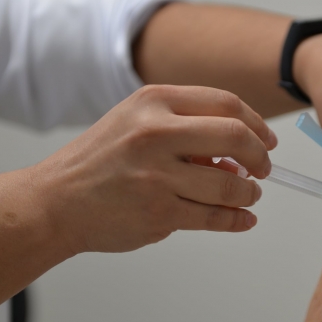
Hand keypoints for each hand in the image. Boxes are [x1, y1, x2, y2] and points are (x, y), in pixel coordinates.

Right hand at [32, 85, 276, 253]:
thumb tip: (238, 156)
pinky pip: (214, 217)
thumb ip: (185, 130)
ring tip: (248, 195)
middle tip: (264, 169)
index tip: (267, 140)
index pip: (225, 104)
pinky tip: (242, 219)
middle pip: (236, 137)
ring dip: (249, 192)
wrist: (55, 202)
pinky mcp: (159, 213)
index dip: (256, 124)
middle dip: (261, 156)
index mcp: (153, 102)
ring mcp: (157, 175)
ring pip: (229, 184)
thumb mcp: (135, 124)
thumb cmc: (98, 162)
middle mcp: (156, 133)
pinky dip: (237, 220)